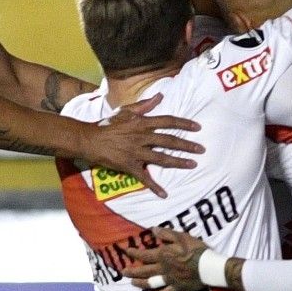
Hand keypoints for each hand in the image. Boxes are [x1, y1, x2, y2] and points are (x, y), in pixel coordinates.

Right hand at [83, 96, 202, 197]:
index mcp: (142, 123)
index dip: (184, 124)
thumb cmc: (107, 125)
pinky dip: (154, 187)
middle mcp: (142, 137)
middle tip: (202, 149)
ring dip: (179, 162)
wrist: (89, 139)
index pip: (167, 121)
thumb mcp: (125, 111)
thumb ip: (144, 105)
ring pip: (162, 158)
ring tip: (193, 164)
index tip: (197, 127)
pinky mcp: (129, 166)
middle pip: (169, 140)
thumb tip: (160, 96)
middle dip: (187, 145)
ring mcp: (136, 152)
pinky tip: (164, 194)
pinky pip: (144, 178)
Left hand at [125, 226, 210, 290]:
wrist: (208, 266)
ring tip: (133, 283)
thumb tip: (153, 230)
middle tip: (123, 272)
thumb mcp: (181, 237)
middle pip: (144, 271)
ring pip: (151, 282)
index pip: (144, 255)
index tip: (126, 251)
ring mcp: (169, 279)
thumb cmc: (195, 249)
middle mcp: (163, 269)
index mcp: (163, 255)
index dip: (134, 253)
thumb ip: (166, 234)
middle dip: (132, 271)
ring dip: (140, 283)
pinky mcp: (177, 287)